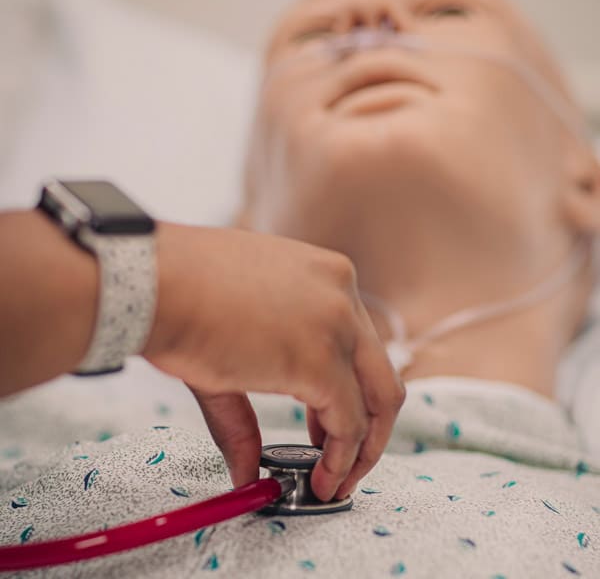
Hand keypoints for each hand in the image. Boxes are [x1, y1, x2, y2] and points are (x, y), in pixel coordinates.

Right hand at [143, 224, 404, 501]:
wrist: (152, 282)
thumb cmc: (180, 297)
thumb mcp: (234, 340)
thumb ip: (247, 409)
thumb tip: (247, 467)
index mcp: (325, 277)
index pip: (360, 346)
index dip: (351, 393)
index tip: (329, 428)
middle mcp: (342, 294)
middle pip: (382, 374)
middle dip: (373, 428)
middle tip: (348, 462)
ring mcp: (338, 324)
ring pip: (380, 399)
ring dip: (364, 448)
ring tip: (337, 479)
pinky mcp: (322, 360)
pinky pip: (349, 423)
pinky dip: (342, 457)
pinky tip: (322, 478)